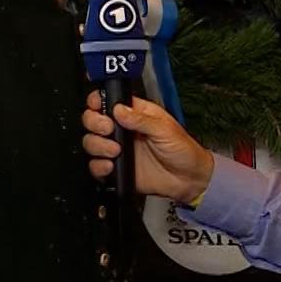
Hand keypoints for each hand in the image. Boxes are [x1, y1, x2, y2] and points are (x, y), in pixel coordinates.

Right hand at [82, 93, 214, 204]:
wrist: (188, 180)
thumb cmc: (183, 150)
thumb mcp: (166, 129)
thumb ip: (141, 119)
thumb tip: (119, 110)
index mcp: (135, 114)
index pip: (108, 101)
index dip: (97, 101)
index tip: (97, 107)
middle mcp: (123, 130)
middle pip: (93, 121)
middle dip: (95, 123)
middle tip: (107, 129)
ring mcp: (118, 150)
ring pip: (91, 142)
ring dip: (97, 145)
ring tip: (115, 151)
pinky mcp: (117, 169)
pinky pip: (96, 167)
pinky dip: (98, 166)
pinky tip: (110, 166)